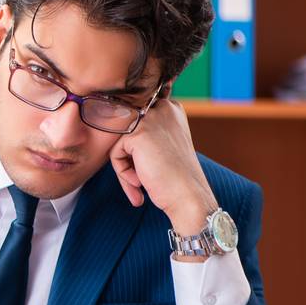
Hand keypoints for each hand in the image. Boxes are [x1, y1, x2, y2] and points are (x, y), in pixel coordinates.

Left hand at [107, 97, 217, 242]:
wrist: (189, 196)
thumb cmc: (177, 177)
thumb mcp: (165, 146)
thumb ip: (147, 135)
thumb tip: (115, 130)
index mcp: (172, 109)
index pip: (136, 125)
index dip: (139, 151)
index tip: (151, 168)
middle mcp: (163, 108)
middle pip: (127, 133)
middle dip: (130, 160)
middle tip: (142, 180)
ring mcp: (151, 119)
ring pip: (120, 144)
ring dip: (126, 169)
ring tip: (141, 184)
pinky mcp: (138, 135)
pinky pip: (115, 154)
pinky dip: (123, 172)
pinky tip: (141, 182)